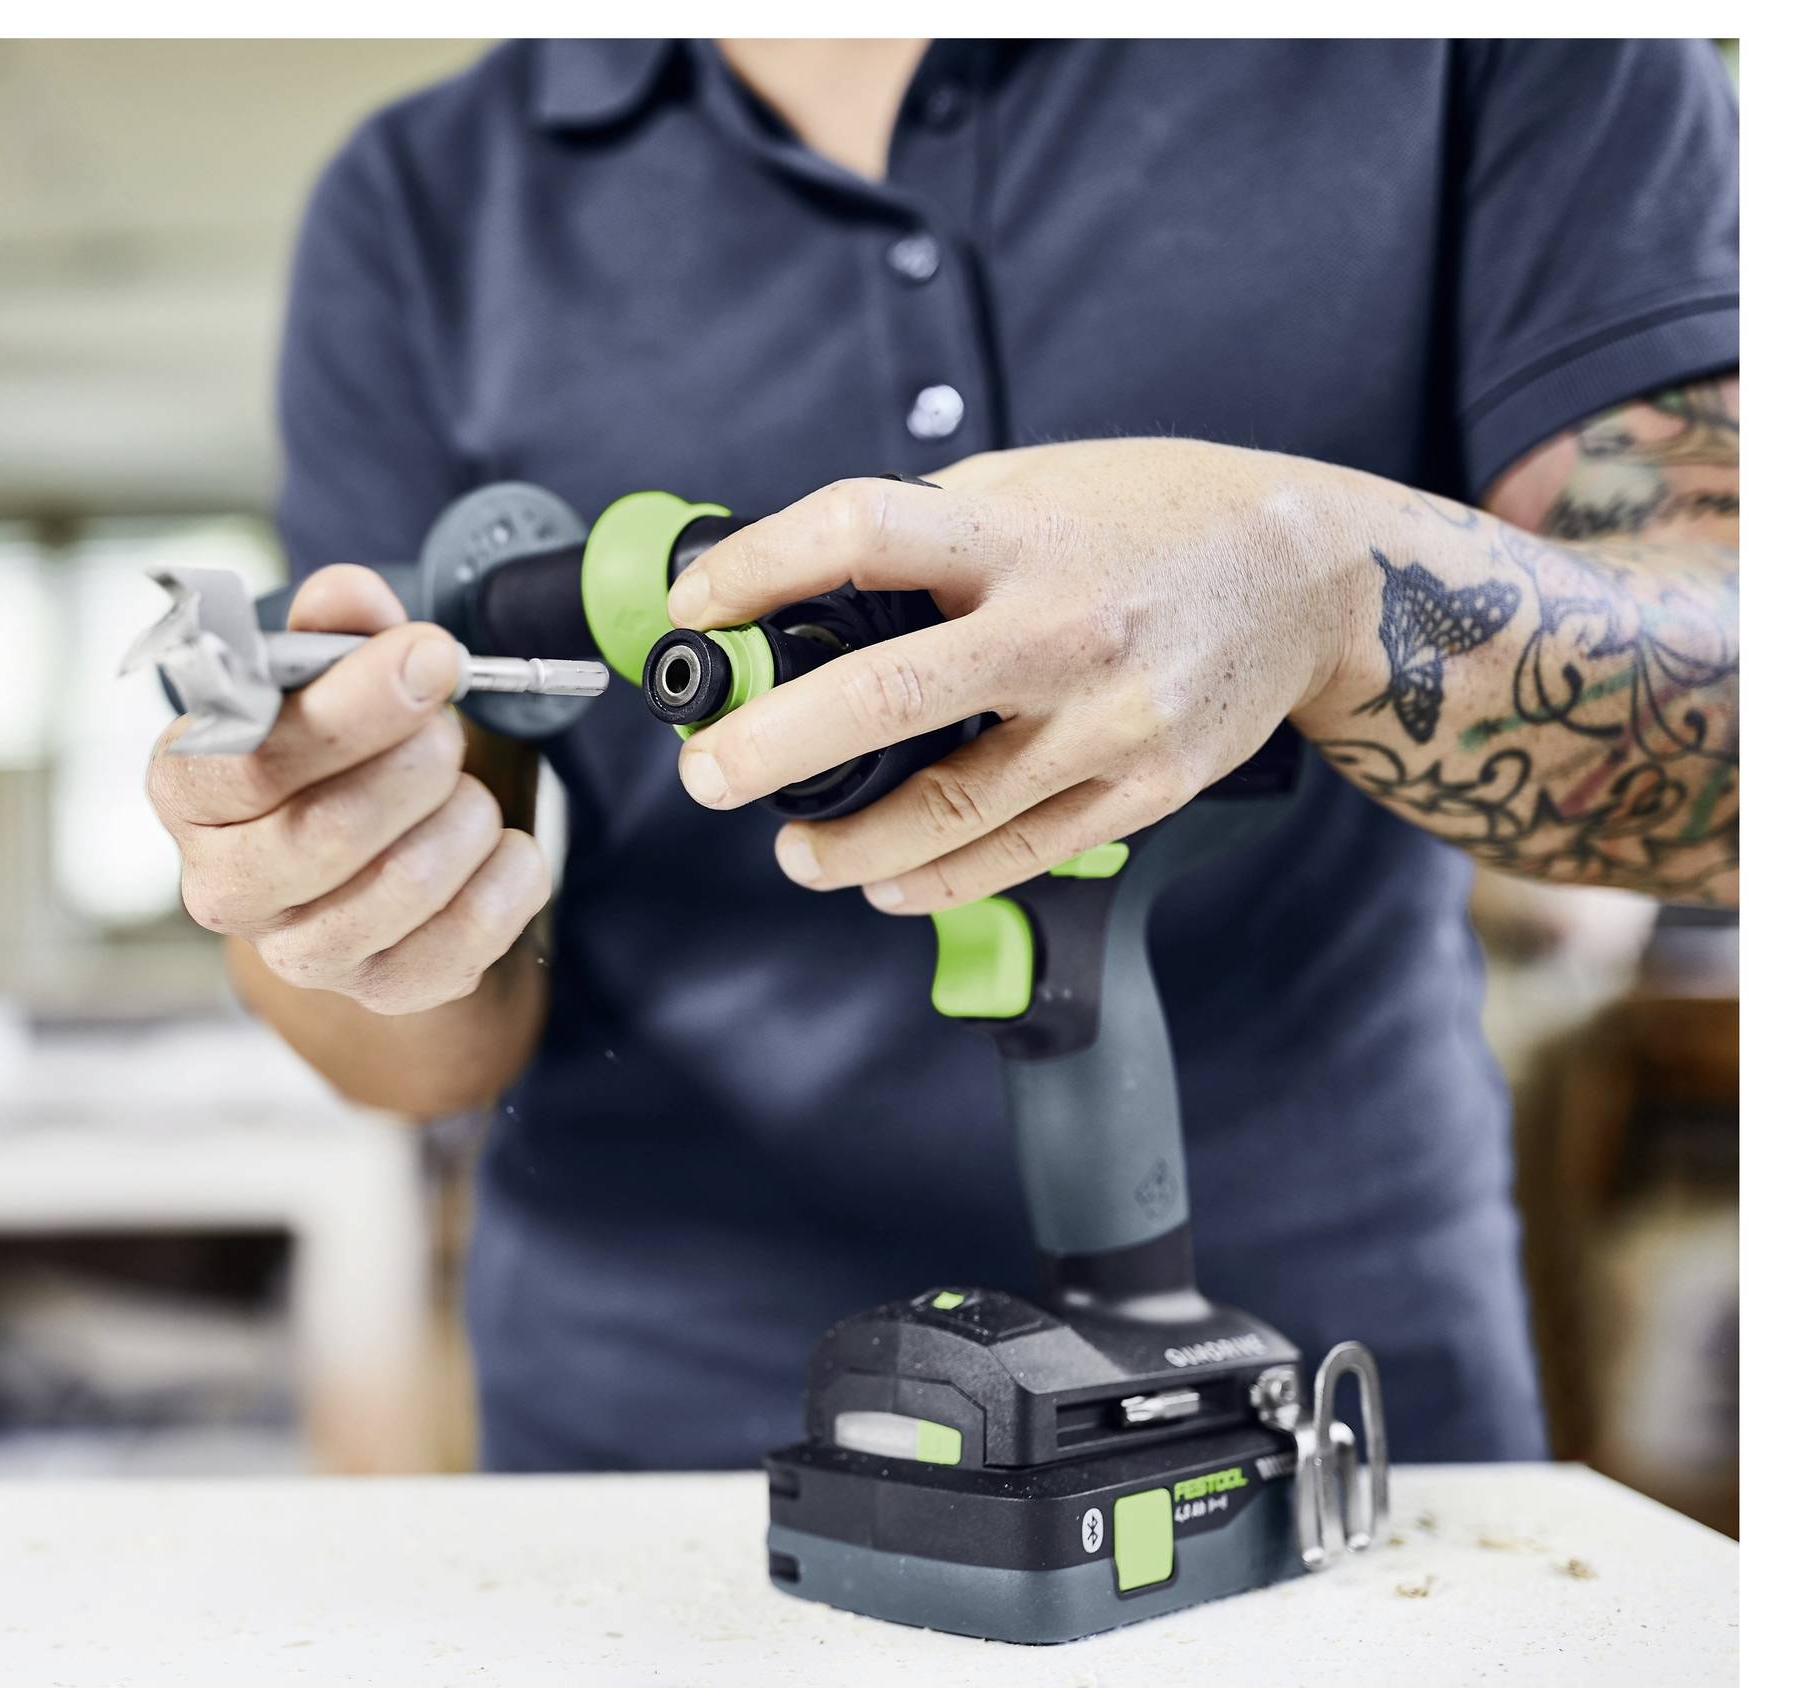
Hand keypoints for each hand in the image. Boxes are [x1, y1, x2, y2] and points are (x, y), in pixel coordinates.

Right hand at [145, 564, 551, 1013]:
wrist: (374, 851)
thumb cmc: (334, 748)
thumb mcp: (324, 671)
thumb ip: (334, 625)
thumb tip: (350, 597)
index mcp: (186, 789)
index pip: (254, 760)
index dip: (353, 705)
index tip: (431, 655)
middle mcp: (222, 885)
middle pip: (328, 832)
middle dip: (418, 762)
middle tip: (447, 728)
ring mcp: (297, 952)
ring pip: (406, 884)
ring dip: (465, 815)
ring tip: (463, 789)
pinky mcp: (378, 990)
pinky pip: (467, 939)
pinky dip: (508, 876)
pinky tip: (498, 845)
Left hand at [662, 440, 1357, 910]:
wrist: (1313, 576)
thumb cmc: (1155, 519)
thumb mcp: (1037, 483)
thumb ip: (926, 528)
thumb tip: (791, 581)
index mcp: (1020, 533)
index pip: (860, 532)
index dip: (759, 567)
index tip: (697, 607)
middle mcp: (1064, 627)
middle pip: (888, 694)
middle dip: (773, 744)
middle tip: (706, 775)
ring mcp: (1109, 720)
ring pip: (949, 809)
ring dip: (847, 843)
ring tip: (791, 848)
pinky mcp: (1144, 788)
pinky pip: (1015, 854)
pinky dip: (933, 879)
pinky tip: (881, 881)